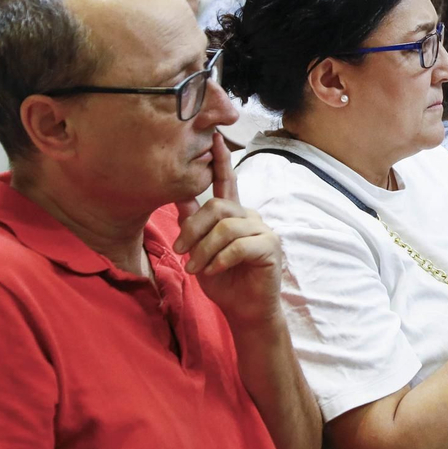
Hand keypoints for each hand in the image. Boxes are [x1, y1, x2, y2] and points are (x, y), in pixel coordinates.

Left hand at [172, 132, 282, 329]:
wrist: (245, 311)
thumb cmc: (223, 282)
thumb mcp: (199, 252)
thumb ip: (192, 225)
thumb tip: (178, 196)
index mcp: (234, 215)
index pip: (226, 182)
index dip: (220, 160)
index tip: (215, 137)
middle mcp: (250, 217)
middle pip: (217, 206)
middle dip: (193, 229)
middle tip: (181, 252)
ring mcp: (263, 230)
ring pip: (225, 227)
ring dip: (204, 250)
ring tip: (195, 269)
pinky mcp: (270, 247)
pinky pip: (238, 245)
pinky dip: (220, 260)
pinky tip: (213, 271)